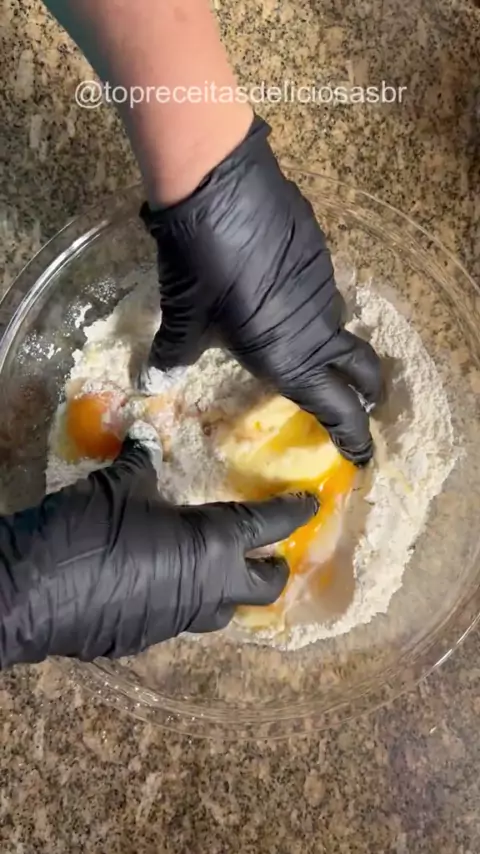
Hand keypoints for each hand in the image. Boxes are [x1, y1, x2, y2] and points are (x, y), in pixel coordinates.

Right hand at [0, 436, 317, 666]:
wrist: (35, 588)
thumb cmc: (90, 528)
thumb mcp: (120, 484)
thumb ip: (143, 462)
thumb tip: (144, 437)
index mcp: (211, 543)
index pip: (268, 526)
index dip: (293, 512)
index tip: (311, 505)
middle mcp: (208, 588)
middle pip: (265, 587)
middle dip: (274, 568)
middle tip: (270, 551)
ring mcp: (180, 620)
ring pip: (225, 610)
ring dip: (230, 590)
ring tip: (218, 568)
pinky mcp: (150, 639)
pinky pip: (183, 620)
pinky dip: (186, 601)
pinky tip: (163, 584)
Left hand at [140, 115, 382, 464]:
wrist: (219, 190)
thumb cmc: (201, 271)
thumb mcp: (184, 320)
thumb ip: (173, 357)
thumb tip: (152, 383)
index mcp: (292, 358)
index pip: (338, 408)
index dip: (352, 437)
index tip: (360, 456)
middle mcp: (318, 327)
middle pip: (363, 368)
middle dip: (366, 391)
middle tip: (359, 401)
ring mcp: (323, 285)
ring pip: (337, 322)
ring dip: (327, 338)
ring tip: (299, 337)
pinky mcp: (318, 250)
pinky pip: (320, 286)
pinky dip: (308, 298)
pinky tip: (279, 285)